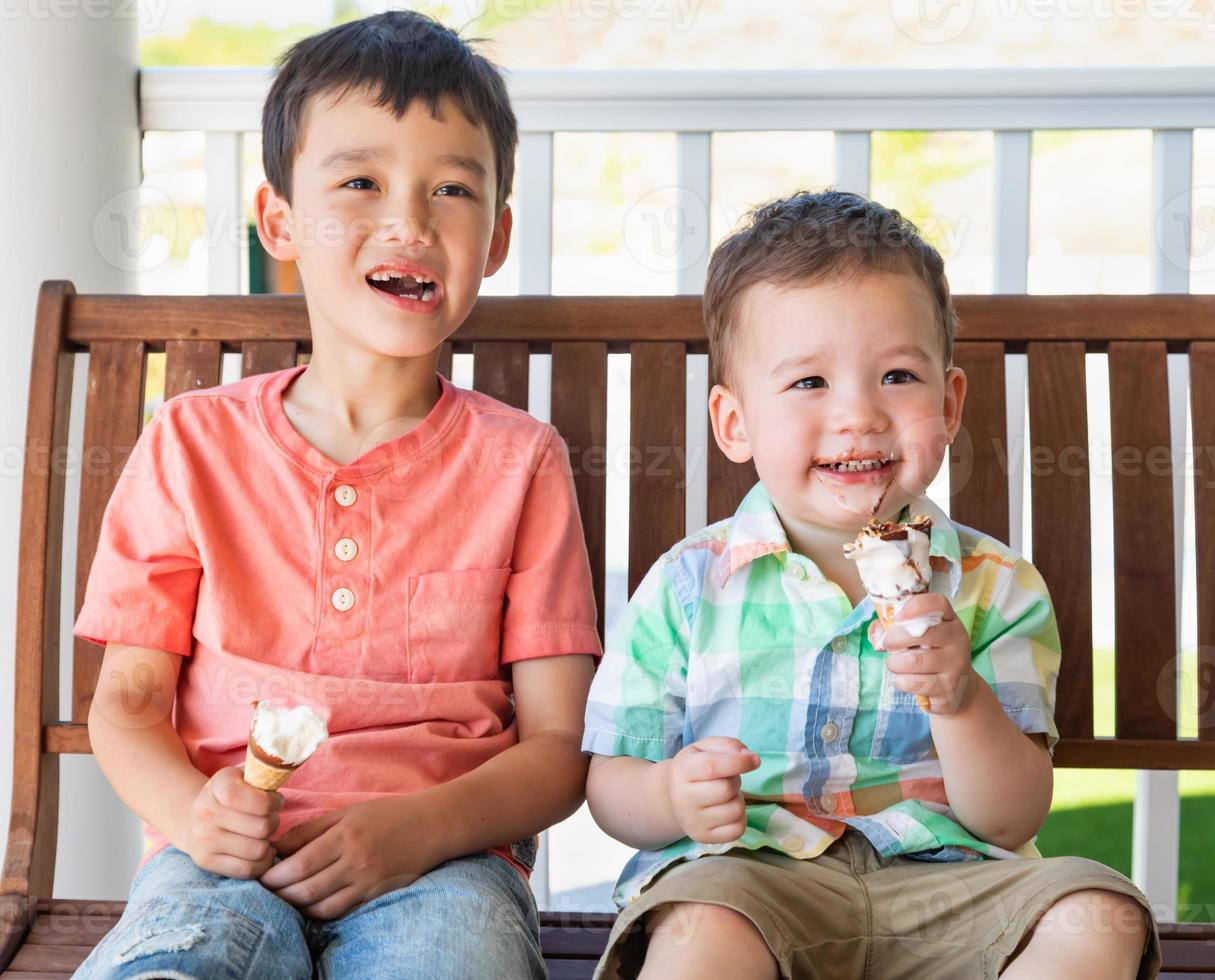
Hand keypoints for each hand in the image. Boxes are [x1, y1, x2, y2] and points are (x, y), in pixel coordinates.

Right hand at [184, 767, 282, 878]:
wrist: (194, 818)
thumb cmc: (230, 795)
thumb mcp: (243, 775)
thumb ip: (264, 772)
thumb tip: (285, 770)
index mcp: (218, 786)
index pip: (259, 802)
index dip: (274, 802)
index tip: (275, 801)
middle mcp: (206, 813)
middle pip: (263, 827)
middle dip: (274, 823)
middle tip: (269, 819)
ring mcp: (204, 840)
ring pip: (258, 850)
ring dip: (268, 843)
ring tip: (262, 835)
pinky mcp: (206, 862)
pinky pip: (247, 870)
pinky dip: (261, 863)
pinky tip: (260, 851)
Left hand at [259, 798, 433, 920]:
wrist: (431, 826)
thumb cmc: (386, 815)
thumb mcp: (347, 813)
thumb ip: (310, 830)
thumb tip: (275, 846)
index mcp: (346, 837)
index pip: (301, 863)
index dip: (275, 874)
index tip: (261, 874)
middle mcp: (356, 862)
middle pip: (307, 889)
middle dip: (280, 894)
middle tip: (265, 891)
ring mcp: (368, 882)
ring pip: (321, 907)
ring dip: (297, 907)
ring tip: (284, 899)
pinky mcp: (377, 895)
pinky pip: (342, 912)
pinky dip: (320, 912)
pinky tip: (310, 904)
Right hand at [665, 737, 759, 844]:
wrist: (673, 798)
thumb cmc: (694, 769)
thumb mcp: (704, 748)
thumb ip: (727, 745)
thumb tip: (748, 756)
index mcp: (682, 771)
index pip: (711, 767)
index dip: (738, 762)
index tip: (755, 760)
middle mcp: (683, 798)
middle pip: (726, 789)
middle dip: (735, 781)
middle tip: (728, 779)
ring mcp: (693, 821)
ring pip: (735, 810)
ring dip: (738, 800)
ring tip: (725, 795)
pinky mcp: (703, 837)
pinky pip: (737, 830)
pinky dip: (740, 818)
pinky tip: (727, 811)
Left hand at [872, 593, 977, 715]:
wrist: (958, 689)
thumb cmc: (931, 655)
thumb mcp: (920, 637)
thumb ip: (896, 627)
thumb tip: (877, 632)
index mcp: (950, 621)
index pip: (939, 604)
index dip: (916, 606)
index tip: (898, 615)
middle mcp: (957, 640)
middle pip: (919, 634)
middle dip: (893, 640)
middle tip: (888, 645)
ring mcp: (956, 664)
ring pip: (913, 661)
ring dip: (894, 663)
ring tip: (895, 664)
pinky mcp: (949, 687)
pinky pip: (914, 682)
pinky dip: (901, 681)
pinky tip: (904, 679)